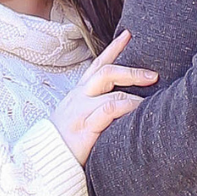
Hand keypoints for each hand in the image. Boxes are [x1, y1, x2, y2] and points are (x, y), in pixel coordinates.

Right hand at [53, 31, 157, 162]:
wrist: (43, 161)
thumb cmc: (65, 141)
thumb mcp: (77, 117)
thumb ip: (95, 107)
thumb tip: (122, 101)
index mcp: (78, 93)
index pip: (97, 64)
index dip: (113, 48)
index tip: (128, 34)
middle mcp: (79, 98)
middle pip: (106, 73)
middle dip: (132, 72)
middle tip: (153, 75)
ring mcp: (81, 111)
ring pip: (111, 93)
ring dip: (135, 95)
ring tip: (153, 99)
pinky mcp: (85, 128)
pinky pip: (109, 111)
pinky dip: (127, 108)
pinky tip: (138, 112)